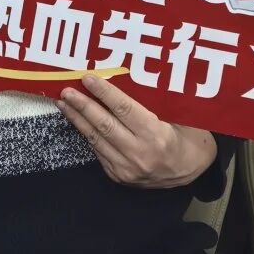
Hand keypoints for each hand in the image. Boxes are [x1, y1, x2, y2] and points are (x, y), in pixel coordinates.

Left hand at [58, 75, 215, 187]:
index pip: (124, 110)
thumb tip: (122, 78)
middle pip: (104, 125)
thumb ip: (153, 101)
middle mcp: (139, 154)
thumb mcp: (178, 115)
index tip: (87, 78)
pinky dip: (86, 134)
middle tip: (66, 90)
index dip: (104, 93)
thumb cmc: (187, 136)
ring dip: (77, 119)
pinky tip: (77, 120)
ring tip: (63, 102)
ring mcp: (127, 169)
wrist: (190, 171)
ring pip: (96, 139)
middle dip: (83, 106)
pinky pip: (98, 151)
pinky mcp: (118, 176)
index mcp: (156, 136)